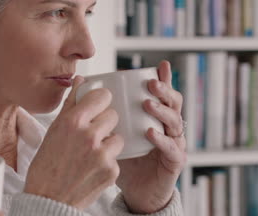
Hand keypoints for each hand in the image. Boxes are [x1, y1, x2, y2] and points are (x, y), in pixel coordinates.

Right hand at [24, 76, 123, 209]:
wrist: (47, 199)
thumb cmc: (47, 164)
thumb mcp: (54, 130)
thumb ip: (70, 103)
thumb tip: (81, 79)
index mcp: (72, 122)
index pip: (103, 96)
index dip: (101, 100)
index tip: (99, 105)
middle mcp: (89, 136)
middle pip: (113, 115)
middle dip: (105, 122)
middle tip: (92, 133)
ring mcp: (102, 155)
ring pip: (118, 137)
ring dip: (109, 143)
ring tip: (92, 153)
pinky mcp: (111, 171)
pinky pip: (116, 158)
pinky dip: (108, 162)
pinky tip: (92, 169)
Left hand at [116, 61, 185, 213]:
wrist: (135, 192)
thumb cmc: (124, 158)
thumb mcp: (113, 131)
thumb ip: (103, 110)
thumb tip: (83, 85)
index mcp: (156, 117)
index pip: (163, 94)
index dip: (165, 79)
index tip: (160, 65)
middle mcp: (168, 127)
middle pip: (174, 103)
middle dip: (164, 91)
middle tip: (151, 83)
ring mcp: (174, 143)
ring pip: (174, 122)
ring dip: (162, 111)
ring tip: (147, 103)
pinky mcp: (175, 161)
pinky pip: (172, 148)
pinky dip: (161, 139)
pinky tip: (150, 132)